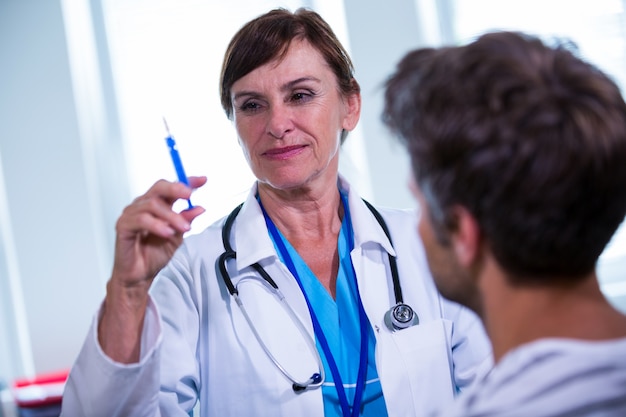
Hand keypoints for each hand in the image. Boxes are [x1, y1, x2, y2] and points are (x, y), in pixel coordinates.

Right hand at [111, 176, 206, 290]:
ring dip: (171, 216)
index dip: (187, 182)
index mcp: (158, 206)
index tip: (203, 180)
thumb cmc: (154, 254)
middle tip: (189, 196)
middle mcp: (144, 205)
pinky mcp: (123, 225)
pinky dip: (156, 225)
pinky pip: (141, 219)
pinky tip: (166, 232)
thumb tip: (200, 208)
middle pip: (159, 188)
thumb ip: (186, 221)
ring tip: (182, 229)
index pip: (171, 187)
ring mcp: (132, 214)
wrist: (140, 275)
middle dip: (176, 189)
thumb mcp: (178, 236)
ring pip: (152, 204)